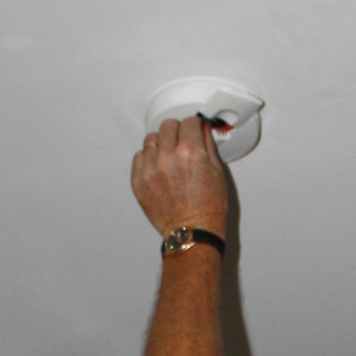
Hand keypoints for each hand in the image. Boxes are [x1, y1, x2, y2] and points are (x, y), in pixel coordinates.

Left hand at [131, 115, 228, 240]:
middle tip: (183, 142)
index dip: (194, 125)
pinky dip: (148, 158)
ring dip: (161, 143)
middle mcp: (168, 157)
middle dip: (178, 131)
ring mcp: (150, 169)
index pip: (189, 121)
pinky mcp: (138, 181)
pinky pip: (139, 156)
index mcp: (190, 152)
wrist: (192, 234)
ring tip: (169, 156)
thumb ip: (208, 145)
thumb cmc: (208, 209)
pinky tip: (158, 167)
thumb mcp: (217, 172)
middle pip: (168, 125)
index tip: (194, 130)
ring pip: (151, 138)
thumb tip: (202, 129)